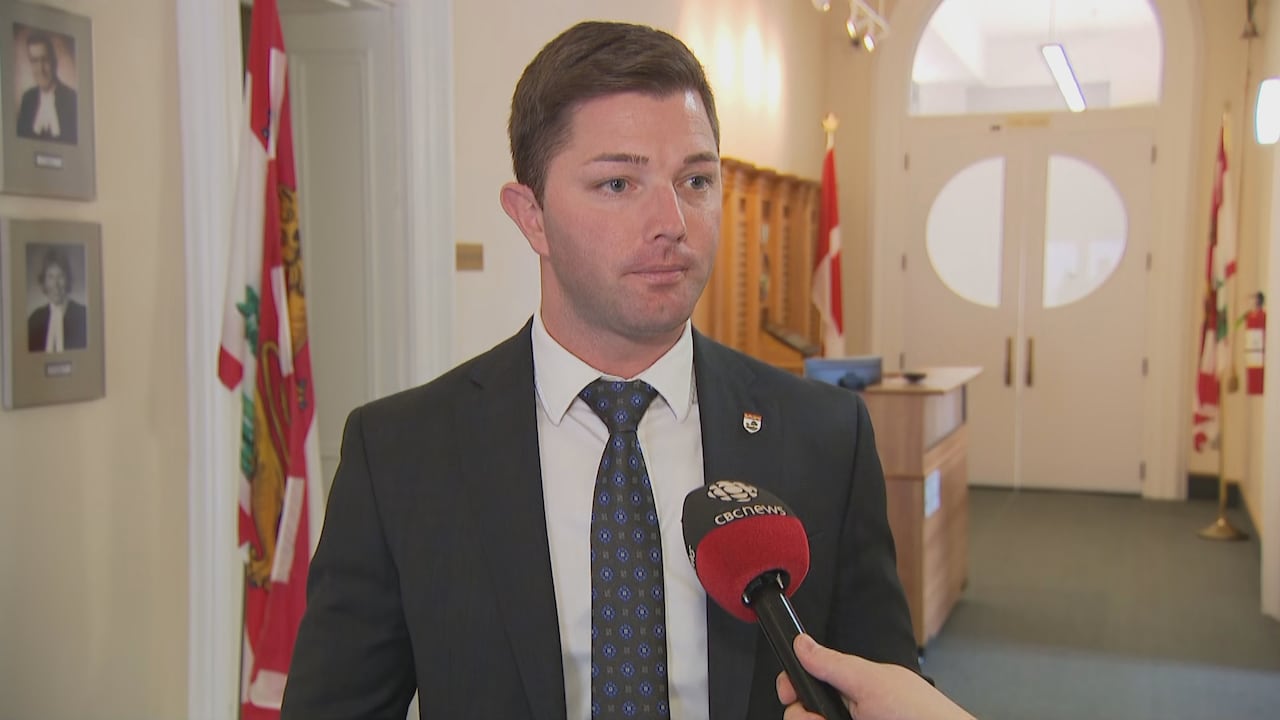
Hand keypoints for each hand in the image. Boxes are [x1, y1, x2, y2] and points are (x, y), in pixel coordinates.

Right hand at [775, 634, 975, 719]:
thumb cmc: (919, 713)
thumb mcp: (871, 682)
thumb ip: (834, 664)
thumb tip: (802, 641)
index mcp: (850, 685)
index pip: (807, 681)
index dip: (792, 685)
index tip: (789, 692)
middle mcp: (845, 710)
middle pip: (801, 710)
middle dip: (802, 713)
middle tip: (819, 717)